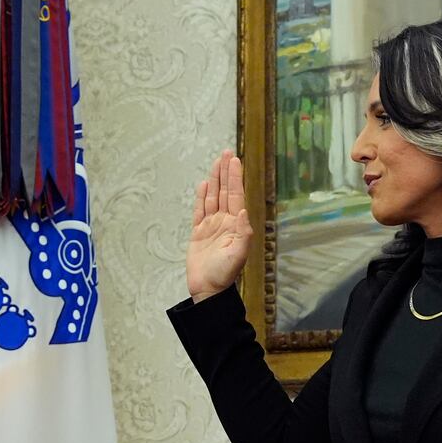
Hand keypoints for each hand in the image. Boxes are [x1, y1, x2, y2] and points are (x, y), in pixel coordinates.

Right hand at [187, 150, 252, 300]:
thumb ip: (243, 233)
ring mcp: (211, 226)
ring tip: (216, 162)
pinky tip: (204, 185)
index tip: (234, 161)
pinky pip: (199, 211)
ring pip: (213, 198)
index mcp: (235, 225)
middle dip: (225, 172)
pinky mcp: (198, 233)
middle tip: (227, 152)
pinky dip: (201, 197)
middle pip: (225, 192)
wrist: (208, 289)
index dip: (234, 178)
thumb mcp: (238, 255)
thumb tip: (243, 211)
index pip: (235, 196)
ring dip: (215, 180)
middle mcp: (224, 222)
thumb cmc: (224, 274)